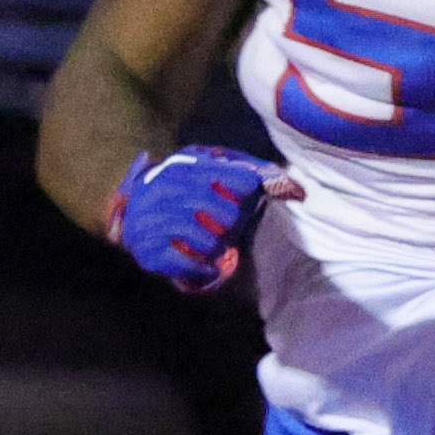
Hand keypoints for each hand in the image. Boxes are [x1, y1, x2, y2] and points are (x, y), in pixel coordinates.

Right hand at [113, 146, 297, 293]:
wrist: (135, 220)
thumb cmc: (187, 199)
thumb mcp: (213, 178)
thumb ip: (252, 176)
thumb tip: (299, 190)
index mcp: (184, 166)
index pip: (241, 181)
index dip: (250, 195)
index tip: (244, 200)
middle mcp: (165, 188)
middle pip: (227, 214)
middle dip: (231, 225)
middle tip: (221, 226)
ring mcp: (153, 219)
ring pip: (210, 242)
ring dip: (215, 248)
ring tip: (207, 244)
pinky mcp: (147, 250)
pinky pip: (189, 264)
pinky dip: (202, 269)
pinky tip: (204, 264)